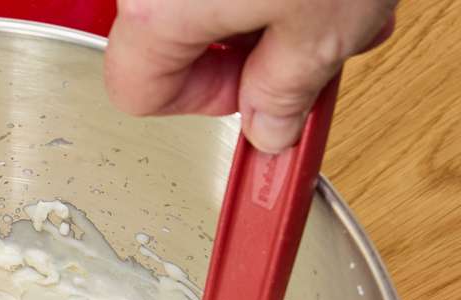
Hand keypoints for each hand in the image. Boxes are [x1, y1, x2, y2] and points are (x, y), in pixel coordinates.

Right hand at [103, 0, 397, 151]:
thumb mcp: (323, 27)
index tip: (256, 98)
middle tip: (306, 43)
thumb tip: (271, 128)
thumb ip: (287, 90)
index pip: (137, 93)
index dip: (202, 105)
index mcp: (158, 12)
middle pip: (170, 40)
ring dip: (266, 6)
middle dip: (247, 50)